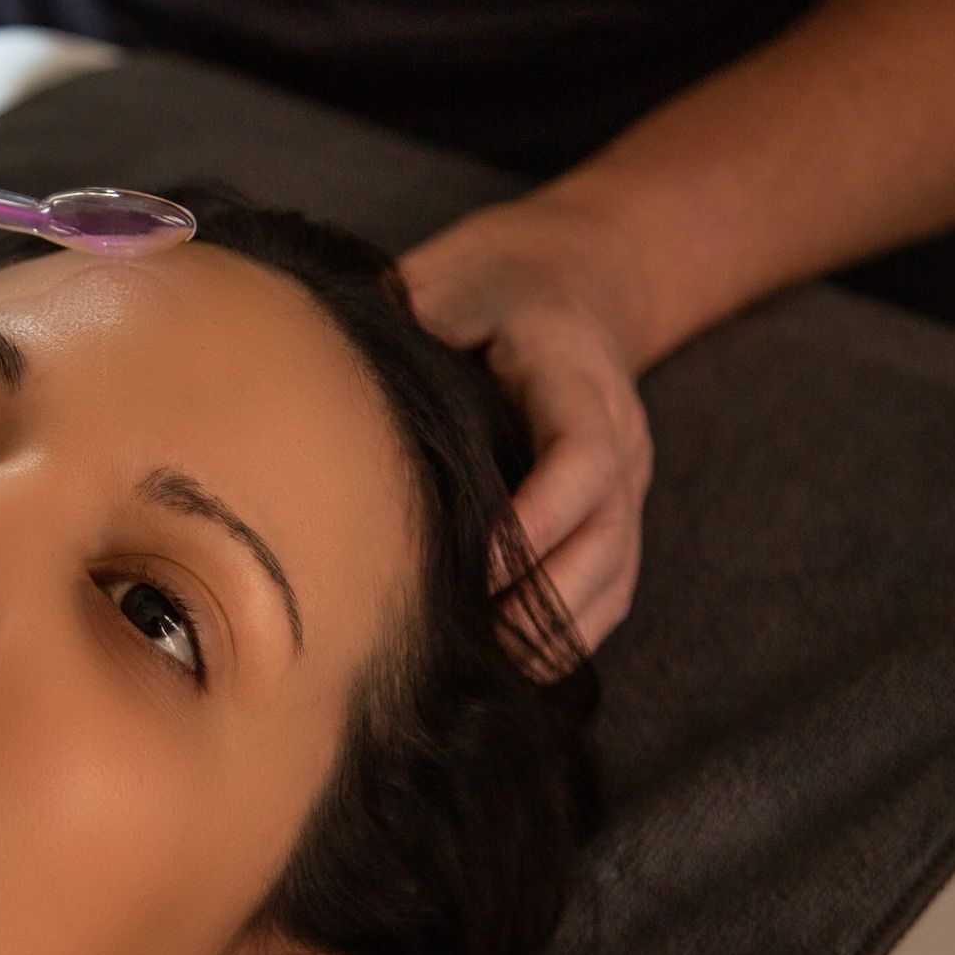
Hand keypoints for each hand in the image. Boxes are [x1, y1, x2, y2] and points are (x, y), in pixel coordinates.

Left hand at [399, 194, 656, 653]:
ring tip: (482, 675)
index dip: (537, 520)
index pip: (584, 459)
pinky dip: (565, 636)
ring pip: (615, 578)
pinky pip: (610, 592)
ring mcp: (627, 484)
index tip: (476, 570)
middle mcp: (621, 436)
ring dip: (554, 633)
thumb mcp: (453, 279)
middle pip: (608, 539)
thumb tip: (326, 360)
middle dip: (543, 602)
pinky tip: (508, 669)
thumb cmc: (495, 285)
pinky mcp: (616, 517)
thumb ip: (410, 319)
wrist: (574, 279)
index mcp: (578, 376)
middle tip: (470, 649)